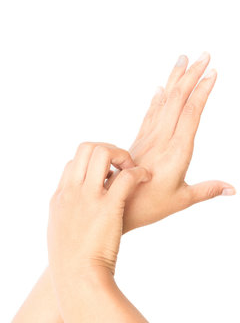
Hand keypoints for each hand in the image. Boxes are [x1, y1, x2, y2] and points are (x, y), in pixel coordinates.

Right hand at [47, 143, 150, 278]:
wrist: (78, 279)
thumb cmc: (70, 258)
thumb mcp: (60, 227)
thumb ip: (68, 208)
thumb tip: (80, 199)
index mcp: (61, 195)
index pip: (72, 161)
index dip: (92, 162)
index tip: (106, 174)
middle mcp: (73, 190)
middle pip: (86, 147)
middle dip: (107, 148)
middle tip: (121, 164)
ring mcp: (89, 197)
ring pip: (103, 153)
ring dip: (121, 155)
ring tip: (131, 168)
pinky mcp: (109, 207)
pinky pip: (126, 176)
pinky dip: (140, 172)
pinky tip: (146, 178)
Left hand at [107, 52, 235, 231]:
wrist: (114, 204)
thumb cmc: (148, 206)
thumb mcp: (182, 199)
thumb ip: (206, 190)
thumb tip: (231, 189)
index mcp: (176, 151)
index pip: (191, 113)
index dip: (202, 91)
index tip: (212, 73)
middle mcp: (161, 139)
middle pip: (178, 99)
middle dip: (192, 75)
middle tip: (204, 55)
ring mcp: (148, 137)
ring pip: (163, 101)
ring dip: (174, 79)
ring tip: (183, 60)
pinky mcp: (138, 140)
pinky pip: (150, 113)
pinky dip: (157, 98)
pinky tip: (159, 88)